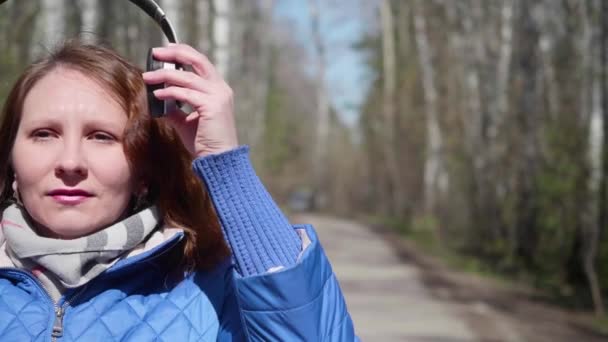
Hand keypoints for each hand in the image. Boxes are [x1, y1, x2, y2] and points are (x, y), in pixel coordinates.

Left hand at [142, 43, 237, 157]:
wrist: (219, 159)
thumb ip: (175, 108)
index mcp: (218, 89)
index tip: (166, 50)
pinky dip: (169, 92)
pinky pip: (186, 94)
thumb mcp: (187, 121)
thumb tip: (158, 99)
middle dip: (175, 53)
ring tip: (148, 77)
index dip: (183, 53)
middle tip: (156, 52)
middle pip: (197, 60)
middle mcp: (221, 89)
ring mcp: (218, 97)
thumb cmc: (205, 142)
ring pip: (187, 77)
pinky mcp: (212, 107)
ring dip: (164, 75)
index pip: (201, 62)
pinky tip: (157, 94)